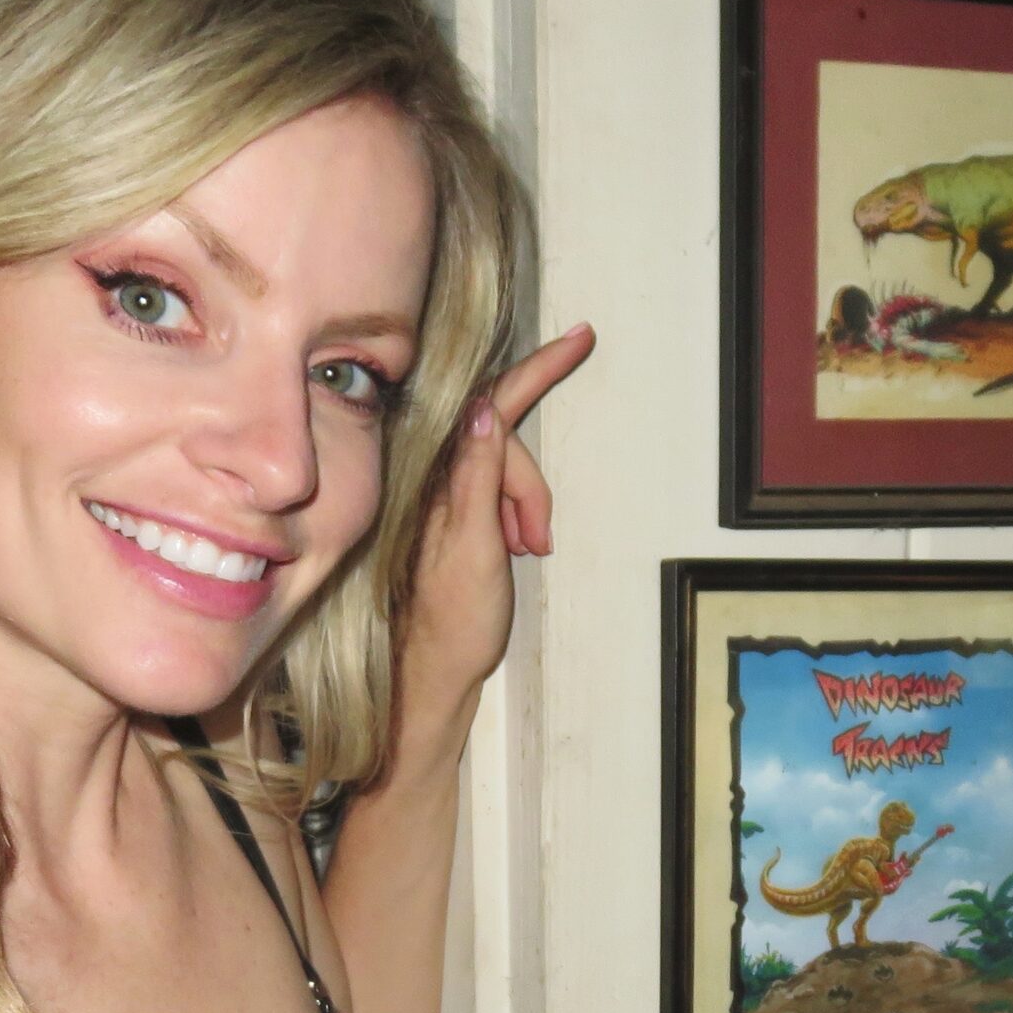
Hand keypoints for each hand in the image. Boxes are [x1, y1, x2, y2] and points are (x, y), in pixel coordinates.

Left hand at [400, 322, 595, 723]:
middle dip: (530, 487)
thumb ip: (478, 478)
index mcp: (434, 478)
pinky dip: (514, 515)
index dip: (539, 369)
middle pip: (505, 442)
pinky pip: (495, 490)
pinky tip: (512, 547)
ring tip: (520, 552)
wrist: (433, 673)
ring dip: (524, 507)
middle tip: (535, 542)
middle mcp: (432, 478)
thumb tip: (487, 411)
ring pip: (505, 470)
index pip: (492, 404)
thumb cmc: (451, 624)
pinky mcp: (452, 514)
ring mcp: (441, 495)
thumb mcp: (474, 549)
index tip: (579, 339)